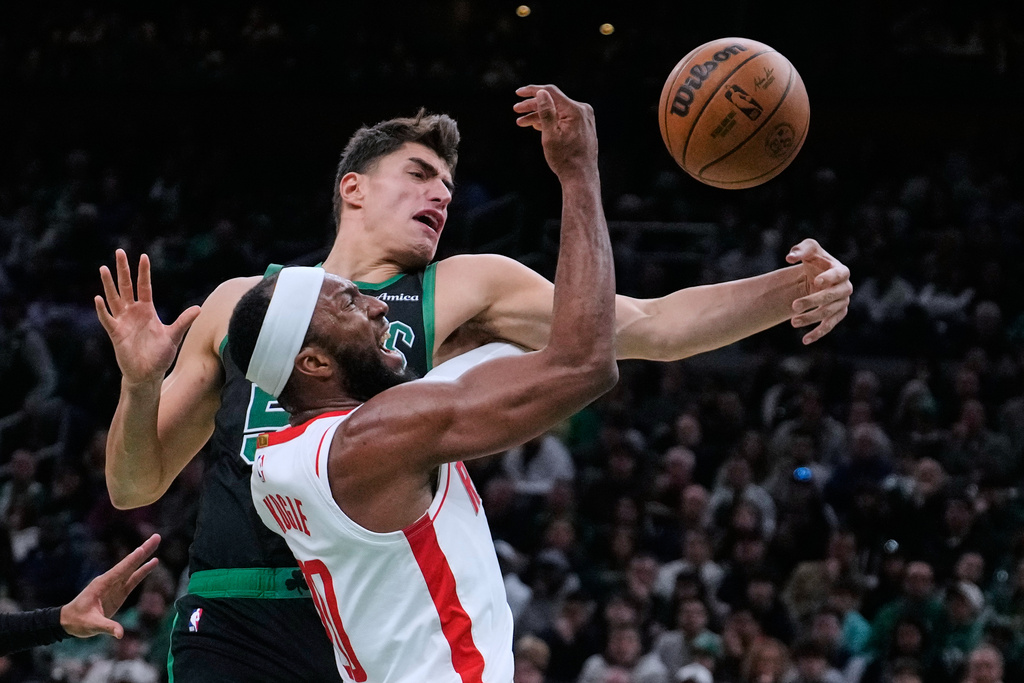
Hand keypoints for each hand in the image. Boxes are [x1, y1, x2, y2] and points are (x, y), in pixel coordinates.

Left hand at [60, 534, 159, 638]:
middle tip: (156, 537)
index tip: (143, 548)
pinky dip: (143, 571)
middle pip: (130, 563)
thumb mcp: (91, 625)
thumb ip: (107, 627)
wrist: (69, 622)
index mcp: (102, 584)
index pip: (121, 569)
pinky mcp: (119, 592)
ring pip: (133, 568)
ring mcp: (115, 585)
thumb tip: (120, 634)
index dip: (133, 559)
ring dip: (145, 557)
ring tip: (156, 543)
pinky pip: (133, 579)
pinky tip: (153, 563)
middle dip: (143, 550)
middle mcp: (110, 581)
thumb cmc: (77, 621)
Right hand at [94, 250, 200, 384]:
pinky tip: (98, 298)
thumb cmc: (160, 355)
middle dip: (123, 270)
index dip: (144, 272)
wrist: (148, 374)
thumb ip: (183, 321)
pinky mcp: (116, 333)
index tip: (143, 256)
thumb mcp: (174, 335)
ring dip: (109, 284)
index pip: (145, 286)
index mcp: (147, 310)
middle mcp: (133, 312)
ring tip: (104, 268)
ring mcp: (123, 321)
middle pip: (127, 287)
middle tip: (119, 252)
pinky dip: (102, 309)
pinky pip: (107, 319)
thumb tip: (199, 308)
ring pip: (114, 298)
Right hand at [513, 84, 597, 178]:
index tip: (517, 93)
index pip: (550, 92)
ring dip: (539, 115)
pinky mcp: (582, 126)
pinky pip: (563, 119)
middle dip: (533, 105)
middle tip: (516, 110)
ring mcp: (583, 118)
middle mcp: (582, 110)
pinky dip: (549, 121)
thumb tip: (541, 92)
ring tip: (521, 122)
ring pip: (557, 111)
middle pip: (553, 101)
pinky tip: (535, 125)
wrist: (581, 177)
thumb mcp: (550, 136)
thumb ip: (546, 112)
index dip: (532, 91)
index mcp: (575, 110)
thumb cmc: (565, 159)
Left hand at [786, 239, 852, 344]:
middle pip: (831, 297)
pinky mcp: (837, 315)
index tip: (816, 281)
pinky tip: (805, 340)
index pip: (838, 274)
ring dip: (811, 318)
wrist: (815, 276)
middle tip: (793, 306)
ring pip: (829, 313)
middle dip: (813, 302)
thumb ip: (800, 250)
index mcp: (841, 270)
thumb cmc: (814, 260)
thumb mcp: (809, 249)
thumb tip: (789, 258)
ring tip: (793, 322)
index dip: (829, 278)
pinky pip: (829, 325)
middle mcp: (845, 288)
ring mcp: (842, 303)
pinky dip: (818, 333)